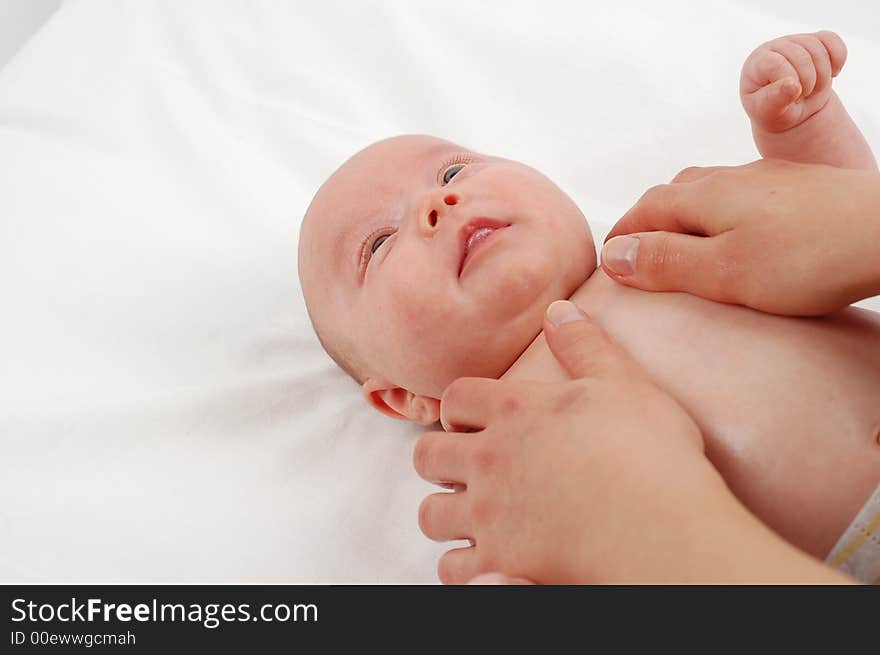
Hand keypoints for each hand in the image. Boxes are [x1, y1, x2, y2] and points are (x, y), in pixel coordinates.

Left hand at [414, 300, 717, 583]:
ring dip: (446, 513)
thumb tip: (559, 308)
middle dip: (441, 459)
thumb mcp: (623, 383)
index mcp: (514, 409)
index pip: (456, 397)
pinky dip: (463, 565)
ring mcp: (487, 513)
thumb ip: (585, 344)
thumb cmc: (649, 452)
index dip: (460, 409)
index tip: (473, 420)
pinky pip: (453, 568)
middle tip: (469, 469)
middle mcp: (488, 457)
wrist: (658, 527)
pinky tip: (486, 560)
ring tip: (473, 517)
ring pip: (431, 514)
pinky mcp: (496, 560)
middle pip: (428, 455)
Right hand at [602, 159, 879, 315]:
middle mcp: (731, 177)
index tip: (606, 262)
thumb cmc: (805, 257)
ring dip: (684, 213)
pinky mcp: (800, 188)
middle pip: (673, 192)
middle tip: (637, 251)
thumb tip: (611, 256)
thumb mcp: (721, 272)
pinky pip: (742, 197)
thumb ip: (663, 263)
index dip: (621, 236)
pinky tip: (739, 234)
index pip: (644, 210)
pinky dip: (721, 214)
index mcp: (703, 196)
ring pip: (709, 190)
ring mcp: (768, 179)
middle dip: (648, 219)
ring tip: (681, 241)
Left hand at [740, 31, 845, 133]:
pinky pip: (832, 40)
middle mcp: (774, 47)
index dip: (790, 83)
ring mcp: (796, 41)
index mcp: (757, 62)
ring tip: (812, 89)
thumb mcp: (768, 112)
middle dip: (808, 83)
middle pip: (802, 57)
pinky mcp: (817, 40)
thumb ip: (774, 100)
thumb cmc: (773, 110)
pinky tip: (833, 73)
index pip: (776, 64)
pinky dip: (838, 59)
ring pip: (819, 49)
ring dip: (823, 76)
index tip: (790, 97)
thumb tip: (792, 85)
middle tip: (802, 96)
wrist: (790, 107)